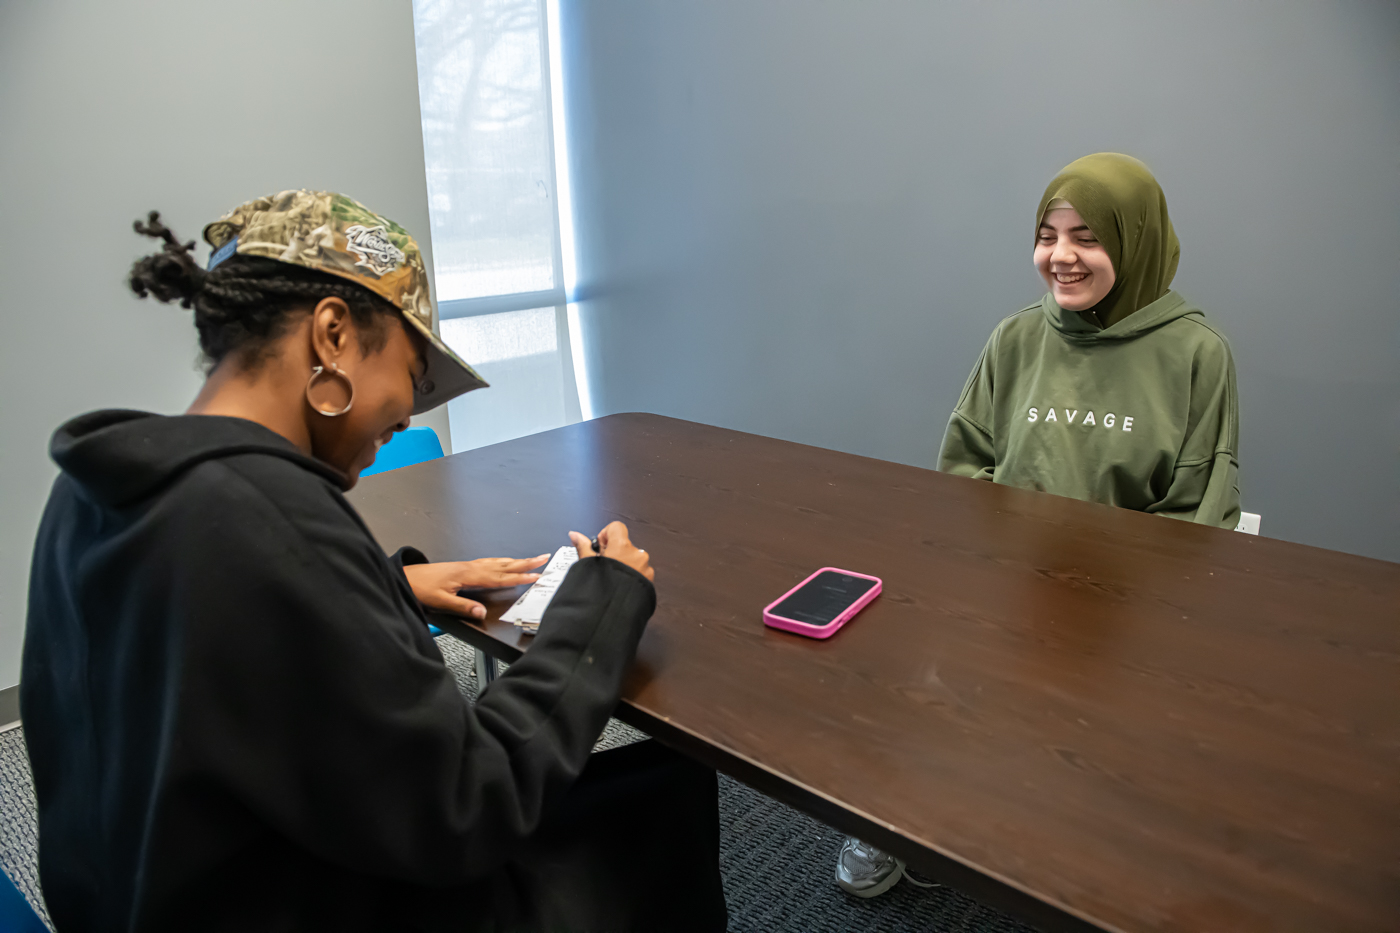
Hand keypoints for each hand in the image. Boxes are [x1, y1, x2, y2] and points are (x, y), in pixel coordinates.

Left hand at [403, 555, 548, 618]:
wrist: (406, 577)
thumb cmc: (421, 588)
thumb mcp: (440, 601)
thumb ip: (463, 607)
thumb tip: (482, 613)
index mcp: (469, 575)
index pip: (500, 577)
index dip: (519, 577)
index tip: (536, 576)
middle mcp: (472, 567)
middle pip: (504, 565)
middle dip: (525, 562)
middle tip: (544, 558)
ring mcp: (469, 565)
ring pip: (498, 562)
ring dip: (516, 561)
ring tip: (530, 560)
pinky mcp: (464, 567)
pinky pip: (489, 562)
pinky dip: (501, 561)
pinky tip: (503, 562)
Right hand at [570, 521, 653, 581]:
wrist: (613, 613)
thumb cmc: (601, 589)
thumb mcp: (587, 565)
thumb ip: (583, 546)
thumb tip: (575, 535)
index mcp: (622, 547)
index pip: (616, 527)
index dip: (606, 535)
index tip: (601, 548)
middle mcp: (637, 555)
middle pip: (625, 545)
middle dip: (615, 554)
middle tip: (604, 567)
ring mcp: (645, 568)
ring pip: (633, 560)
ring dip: (624, 566)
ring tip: (613, 580)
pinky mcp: (649, 581)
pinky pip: (640, 572)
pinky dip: (632, 576)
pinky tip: (621, 586)